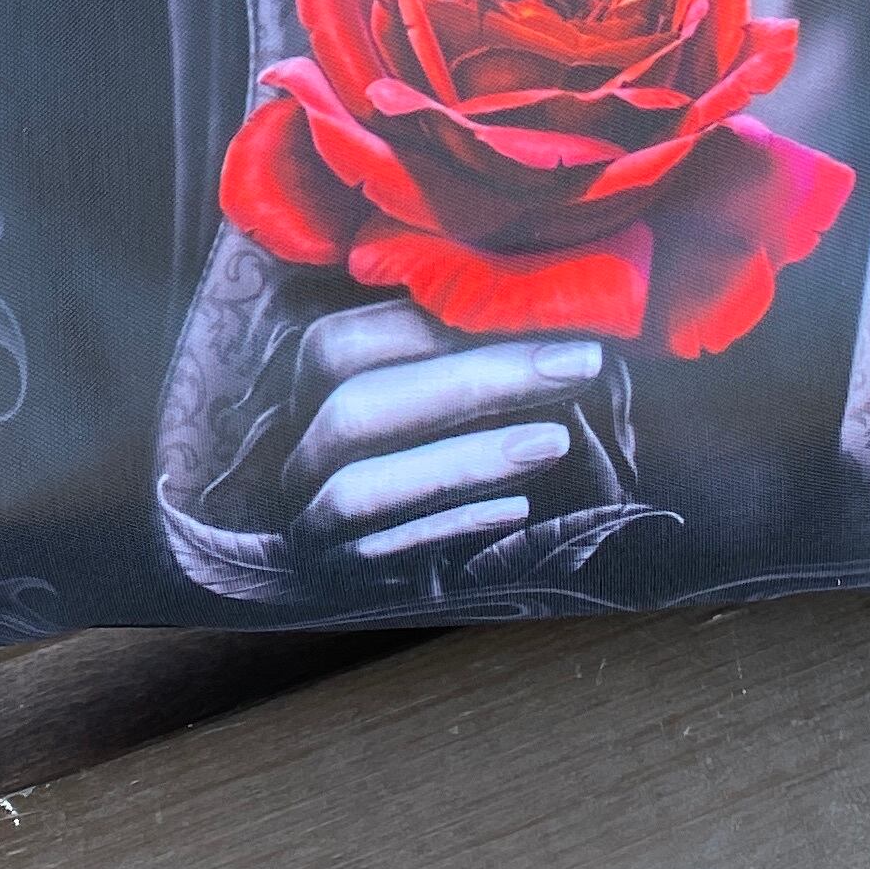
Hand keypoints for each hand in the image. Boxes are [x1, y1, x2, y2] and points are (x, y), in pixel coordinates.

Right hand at [279, 300, 608, 567]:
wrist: (389, 524)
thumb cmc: (425, 426)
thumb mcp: (428, 369)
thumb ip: (459, 335)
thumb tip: (541, 294)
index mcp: (305, 381)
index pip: (345, 342)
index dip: (443, 321)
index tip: (548, 309)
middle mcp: (291, 445)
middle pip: (354, 410)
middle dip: (473, 384)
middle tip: (577, 365)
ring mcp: (304, 515)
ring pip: (358, 491)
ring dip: (464, 462)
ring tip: (555, 441)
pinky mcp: (332, 574)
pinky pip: (380, 555)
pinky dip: (452, 527)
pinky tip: (518, 508)